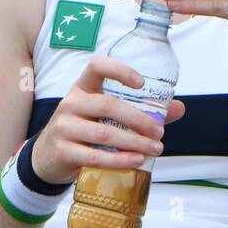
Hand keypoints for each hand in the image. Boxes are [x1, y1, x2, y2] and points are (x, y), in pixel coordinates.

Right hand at [30, 55, 186, 184]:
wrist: (48, 156)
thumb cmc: (85, 129)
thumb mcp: (105, 115)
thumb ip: (141, 110)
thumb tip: (179, 108)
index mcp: (83, 87)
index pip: (97, 67)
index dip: (119, 70)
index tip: (142, 83)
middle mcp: (71, 102)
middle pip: (107, 105)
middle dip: (138, 119)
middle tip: (159, 132)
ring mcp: (64, 127)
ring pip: (103, 133)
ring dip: (133, 142)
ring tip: (154, 149)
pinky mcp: (63, 151)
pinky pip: (95, 156)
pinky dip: (118, 160)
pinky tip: (136, 161)